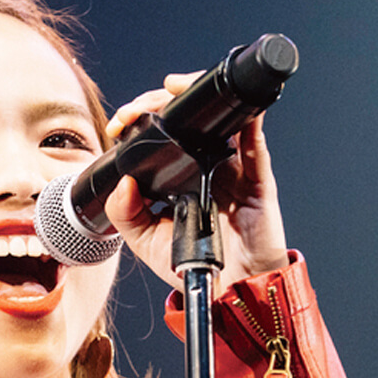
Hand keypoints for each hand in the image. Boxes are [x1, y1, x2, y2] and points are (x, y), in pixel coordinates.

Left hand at [103, 72, 289, 293]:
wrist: (231, 291)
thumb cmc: (192, 265)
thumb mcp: (145, 241)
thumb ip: (125, 214)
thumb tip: (122, 181)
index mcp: (179, 177)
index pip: (160, 137)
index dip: (141, 121)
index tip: (120, 123)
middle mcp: (205, 167)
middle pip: (187, 120)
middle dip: (161, 101)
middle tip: (140, 106)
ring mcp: (233, 170)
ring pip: (219, 121)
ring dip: (198, 97)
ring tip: (175, 87)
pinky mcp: (257, 180)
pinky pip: (255, 144)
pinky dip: (248, 121)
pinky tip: (235, 107)